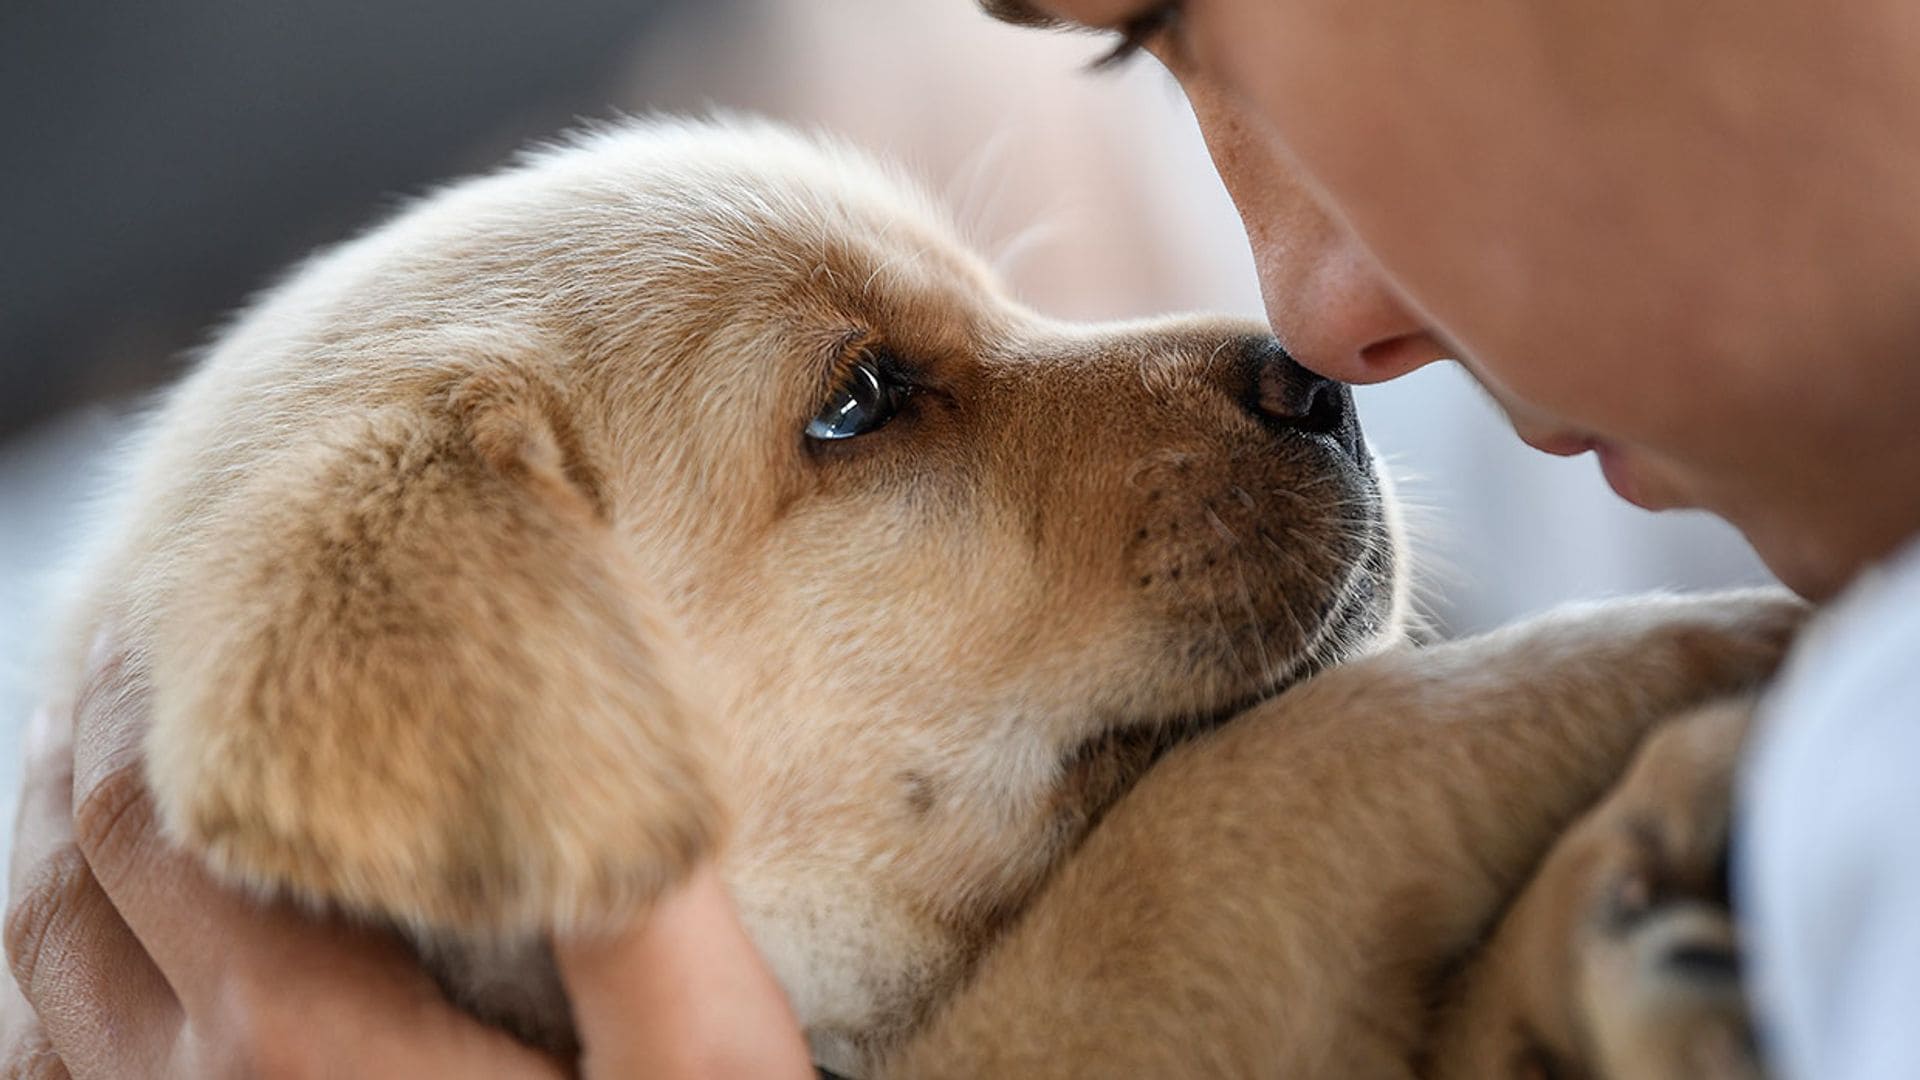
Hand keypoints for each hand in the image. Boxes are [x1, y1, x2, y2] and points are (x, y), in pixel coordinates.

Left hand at [4, 641, 811, 1077]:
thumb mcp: (708, 1077)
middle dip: (78, 757)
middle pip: (68, 897)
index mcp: (305, 1049)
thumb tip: (597, 735)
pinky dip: (55, 1004)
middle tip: (128, 660)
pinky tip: (109, 978)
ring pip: (41, 1000)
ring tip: (95, 786)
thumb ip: (647, 904)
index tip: (186, 605)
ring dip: (50, 871)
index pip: (158, 824)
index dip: (148, 698)